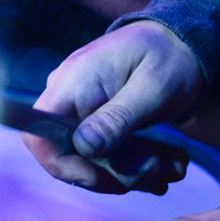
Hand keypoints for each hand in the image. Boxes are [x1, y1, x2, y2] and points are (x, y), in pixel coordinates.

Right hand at [23, 22, 205, 191]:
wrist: (180, 42)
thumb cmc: (169, 58)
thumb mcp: (152, 88)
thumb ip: (118, 117)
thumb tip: (84, 147)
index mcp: (74, 81)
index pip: (39, 134)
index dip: (63, 165)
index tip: (105, 178)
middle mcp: (67, 95)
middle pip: (65, 156)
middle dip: (110, 176)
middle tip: (156, 175)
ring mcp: (78, 107)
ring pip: (86, 160)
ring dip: (127, 175)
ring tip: (170, 171)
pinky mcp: (93, 118)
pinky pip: (100, 153)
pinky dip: (130, 166)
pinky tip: (163, 167)